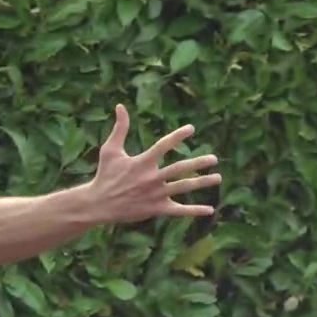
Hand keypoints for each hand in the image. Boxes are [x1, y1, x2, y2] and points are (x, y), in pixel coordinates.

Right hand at [90, 104, 220, 222]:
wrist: (98, 204)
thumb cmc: (105, 174)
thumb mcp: (109, 150)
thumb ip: (120, 128)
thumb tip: (120, 106)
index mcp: (142, 162)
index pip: (163, 146)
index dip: (178, 136)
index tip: (191, 129)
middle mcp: (151, 178)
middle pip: (180, 168)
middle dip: (198, 163)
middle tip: (214, 158)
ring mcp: (155, 194)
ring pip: (183, 187)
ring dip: (202, 182)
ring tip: (218, 178)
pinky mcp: (156, 209)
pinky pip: (179, 210)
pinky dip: (194, 210)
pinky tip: (209, 209)